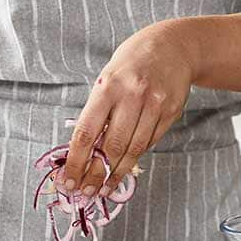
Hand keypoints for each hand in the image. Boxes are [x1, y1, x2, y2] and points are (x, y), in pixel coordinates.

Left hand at [58, 21, 196, 196]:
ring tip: (103, 190)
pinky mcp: (171, 113)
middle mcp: (132, 96)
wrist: (172, 47)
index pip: (87, 132)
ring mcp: (155, 105)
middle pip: (111, 147)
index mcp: (107, 86)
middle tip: (85, 192)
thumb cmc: (131, 64)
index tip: (67, 180)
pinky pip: (149, 143)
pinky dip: (134, 158)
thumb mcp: (106, 80)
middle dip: (95, 175)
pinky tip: (123, 169)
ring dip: (116, 175)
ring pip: (133, 150)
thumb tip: (84, 152)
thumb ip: (97, 112)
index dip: (76, 161)